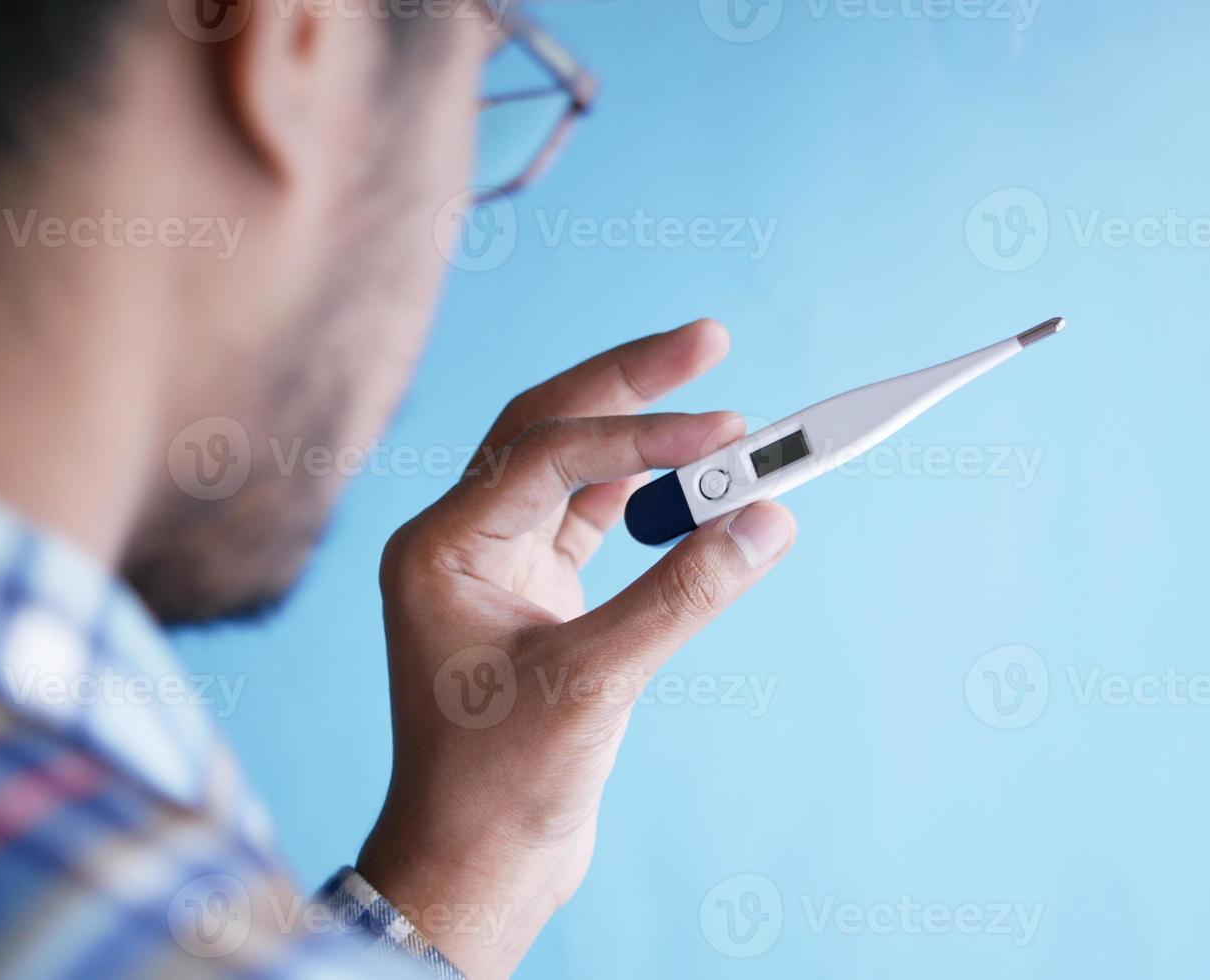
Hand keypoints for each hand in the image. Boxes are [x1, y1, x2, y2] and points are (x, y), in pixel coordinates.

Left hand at [356, 320, 796, 976]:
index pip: (547, 454)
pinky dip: (641, 495)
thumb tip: (767, 519)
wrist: (474, 863)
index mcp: (441, 549)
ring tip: (715, 407)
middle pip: (545, 427)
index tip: (727, 429)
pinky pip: (588, 518)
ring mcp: (494, 566)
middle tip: (706, 338)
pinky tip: (688, 475)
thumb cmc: (502, 785)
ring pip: (568, 467)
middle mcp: (458, 542)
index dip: (641, 432)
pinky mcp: (532, 595)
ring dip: (638, 434)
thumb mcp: (596, 682)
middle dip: (627, 382)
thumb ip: (683, 593)